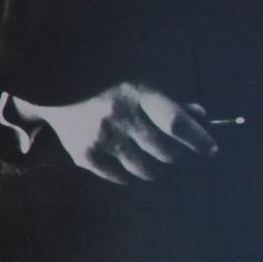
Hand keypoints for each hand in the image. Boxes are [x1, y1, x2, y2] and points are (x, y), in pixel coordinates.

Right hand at [13, 82, 216, 184]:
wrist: (53, 89)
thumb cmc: (108, 86)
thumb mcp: (140, 83)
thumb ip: (171, 102)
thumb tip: (203, 118)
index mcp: (136, 93)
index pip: (176, 123)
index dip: (198, 139)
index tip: (210, 149)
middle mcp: (119, 116)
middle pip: (166, 153)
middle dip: (176, 155)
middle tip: (173, 150)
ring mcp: (101, 137)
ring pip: (148, 171)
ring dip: (155, 167)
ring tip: (149, 156)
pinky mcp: (85, 154)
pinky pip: (122, 178)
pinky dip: (130, 173)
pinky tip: (126, 160)